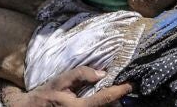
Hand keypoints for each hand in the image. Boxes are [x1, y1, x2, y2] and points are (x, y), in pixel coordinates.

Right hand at [5, 67, 131, 106]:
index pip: (105, 98)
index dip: (120, 91)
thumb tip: (101, 73)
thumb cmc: (46, 95)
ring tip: (114, 92)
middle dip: (117, 98)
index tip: (130, 84)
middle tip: (123, 86)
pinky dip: (103, 104)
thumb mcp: (60, 81)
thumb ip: (80, 75)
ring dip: (111, 102)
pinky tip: (103, 98)